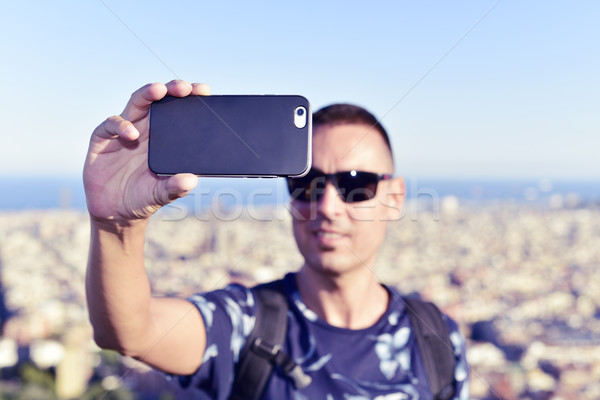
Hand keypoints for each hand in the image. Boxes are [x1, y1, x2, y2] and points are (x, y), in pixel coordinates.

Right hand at [83, 80, 209, 221]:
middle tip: (184, 87)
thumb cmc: (143, 198)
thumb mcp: (162, 194)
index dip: (189, 98)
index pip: (178, 111)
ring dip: (147, 94)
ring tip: (159, 91)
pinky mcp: (102, 139)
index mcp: (164, 137)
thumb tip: (191, 180)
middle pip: (158, 100)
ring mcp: (123, 131)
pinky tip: (132, 134)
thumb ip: (175, 187)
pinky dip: (121, 125)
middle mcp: (145, 129)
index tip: (203, 90)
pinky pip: (111, 124)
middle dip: (171, 89)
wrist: (115, 214)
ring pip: (136, 103)